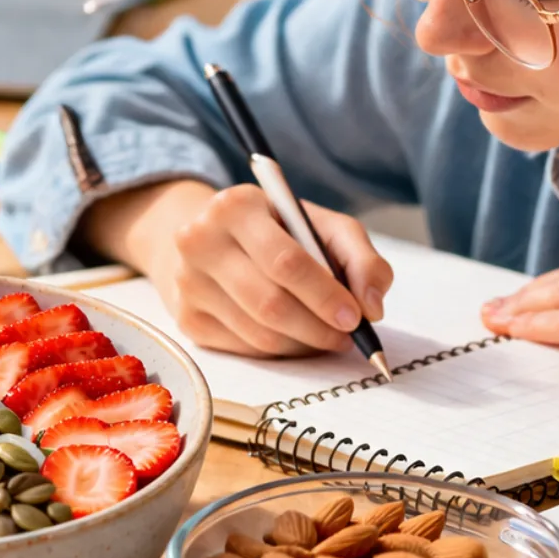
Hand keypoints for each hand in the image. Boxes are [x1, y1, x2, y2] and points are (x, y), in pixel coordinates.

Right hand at [141, 183, 392, 357]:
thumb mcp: (321, 227)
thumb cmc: (277, 231)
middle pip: (270, 303)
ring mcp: (188, 283)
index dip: (325, 295)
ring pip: (258, 333)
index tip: (356, 317)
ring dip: (302, 344)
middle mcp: (200, 242)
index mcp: (235, 207)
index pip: (285, 261)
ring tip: (325, 336)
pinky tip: (293, 336)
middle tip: (346, 337)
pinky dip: (279, 350)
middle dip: (318, 328)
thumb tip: (372, 307)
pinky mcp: (187, 318)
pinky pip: (244, 348)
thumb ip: (360, 258)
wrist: (210, 238)